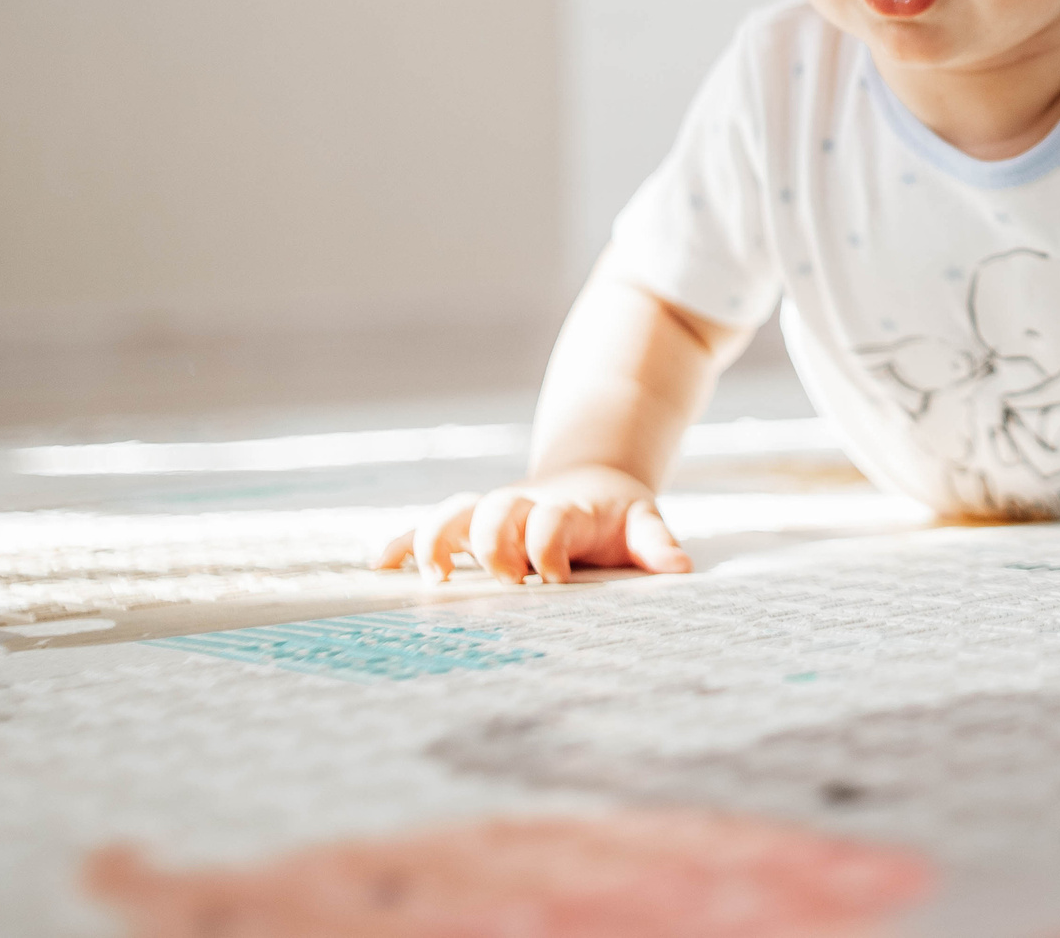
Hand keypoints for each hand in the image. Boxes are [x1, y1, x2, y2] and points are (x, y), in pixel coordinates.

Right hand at [373, 464, 689, 584]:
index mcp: (567, 507)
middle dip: (492, 543)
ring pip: (455, 511)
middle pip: (495, 509)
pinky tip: (379, 565)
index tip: (556, 579)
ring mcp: (491, 511)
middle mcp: (522, 504)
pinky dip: (403, 541)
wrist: (590, 479)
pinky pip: (428, 525)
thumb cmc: (616, 515)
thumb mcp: (643, 523)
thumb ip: (656, 544)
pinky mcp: (468, 523)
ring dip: (436, 539)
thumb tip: (680, 569)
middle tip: (501, 580)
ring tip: (428, 578)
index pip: (551, 520)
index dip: (548, 545)